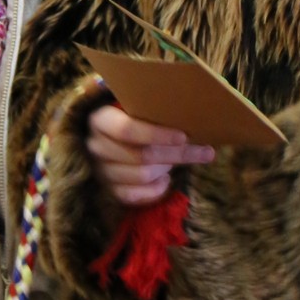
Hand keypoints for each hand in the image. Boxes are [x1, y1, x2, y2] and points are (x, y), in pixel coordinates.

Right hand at [85, 103, 214, 207]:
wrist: (101, 135)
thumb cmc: (124, 114)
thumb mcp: (128, 102)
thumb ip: (146, 104)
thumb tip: (185, 106)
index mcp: (100, 120)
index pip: (127, 129)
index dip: (156, 134)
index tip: (183, 136)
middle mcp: (96, 147)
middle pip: (142, 156)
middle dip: (176, 154)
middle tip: (203, 150)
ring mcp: (101, 171)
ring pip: (143, 176)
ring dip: (166, 169)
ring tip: (178, 159)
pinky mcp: (109, 191)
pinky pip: (136, 196)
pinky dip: (156, 190)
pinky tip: (165, 179)